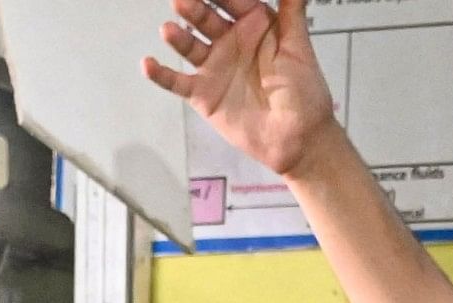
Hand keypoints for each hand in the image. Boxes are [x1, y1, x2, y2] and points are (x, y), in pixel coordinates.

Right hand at [148, 0, 341, 178]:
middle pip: (206, 19)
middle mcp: (230, 41)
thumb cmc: (304, 91)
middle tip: (182, 1)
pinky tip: (148, 64)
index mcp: (254, 25)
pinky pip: (177, 81)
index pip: (232, 0)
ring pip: (190, 45)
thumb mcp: (298, 47)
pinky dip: (160, 74)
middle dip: (194, 9)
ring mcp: (214, 66)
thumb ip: (292, 12)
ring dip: (178, 37)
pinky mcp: (202, 93)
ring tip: (168, 29)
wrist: (298, 138)